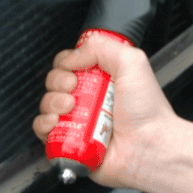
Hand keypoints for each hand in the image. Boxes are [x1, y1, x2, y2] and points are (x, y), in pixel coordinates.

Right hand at [35, 33, 192, 192]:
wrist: (148, 146)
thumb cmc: (146, 111)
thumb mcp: (132, 62)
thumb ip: (102, 46)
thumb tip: (73, 56)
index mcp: (102, 78)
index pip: (70, 63)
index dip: (66, 64)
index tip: (75, 70)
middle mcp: (89, 98)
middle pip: (55, 83)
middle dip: (57, 82)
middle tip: (73, 88)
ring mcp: (78, 120)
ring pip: (48, 105)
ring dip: (52, 102)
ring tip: (69, 107)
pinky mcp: (70, 142)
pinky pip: (44, 132)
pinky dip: (44, 125)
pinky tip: (57, 122)